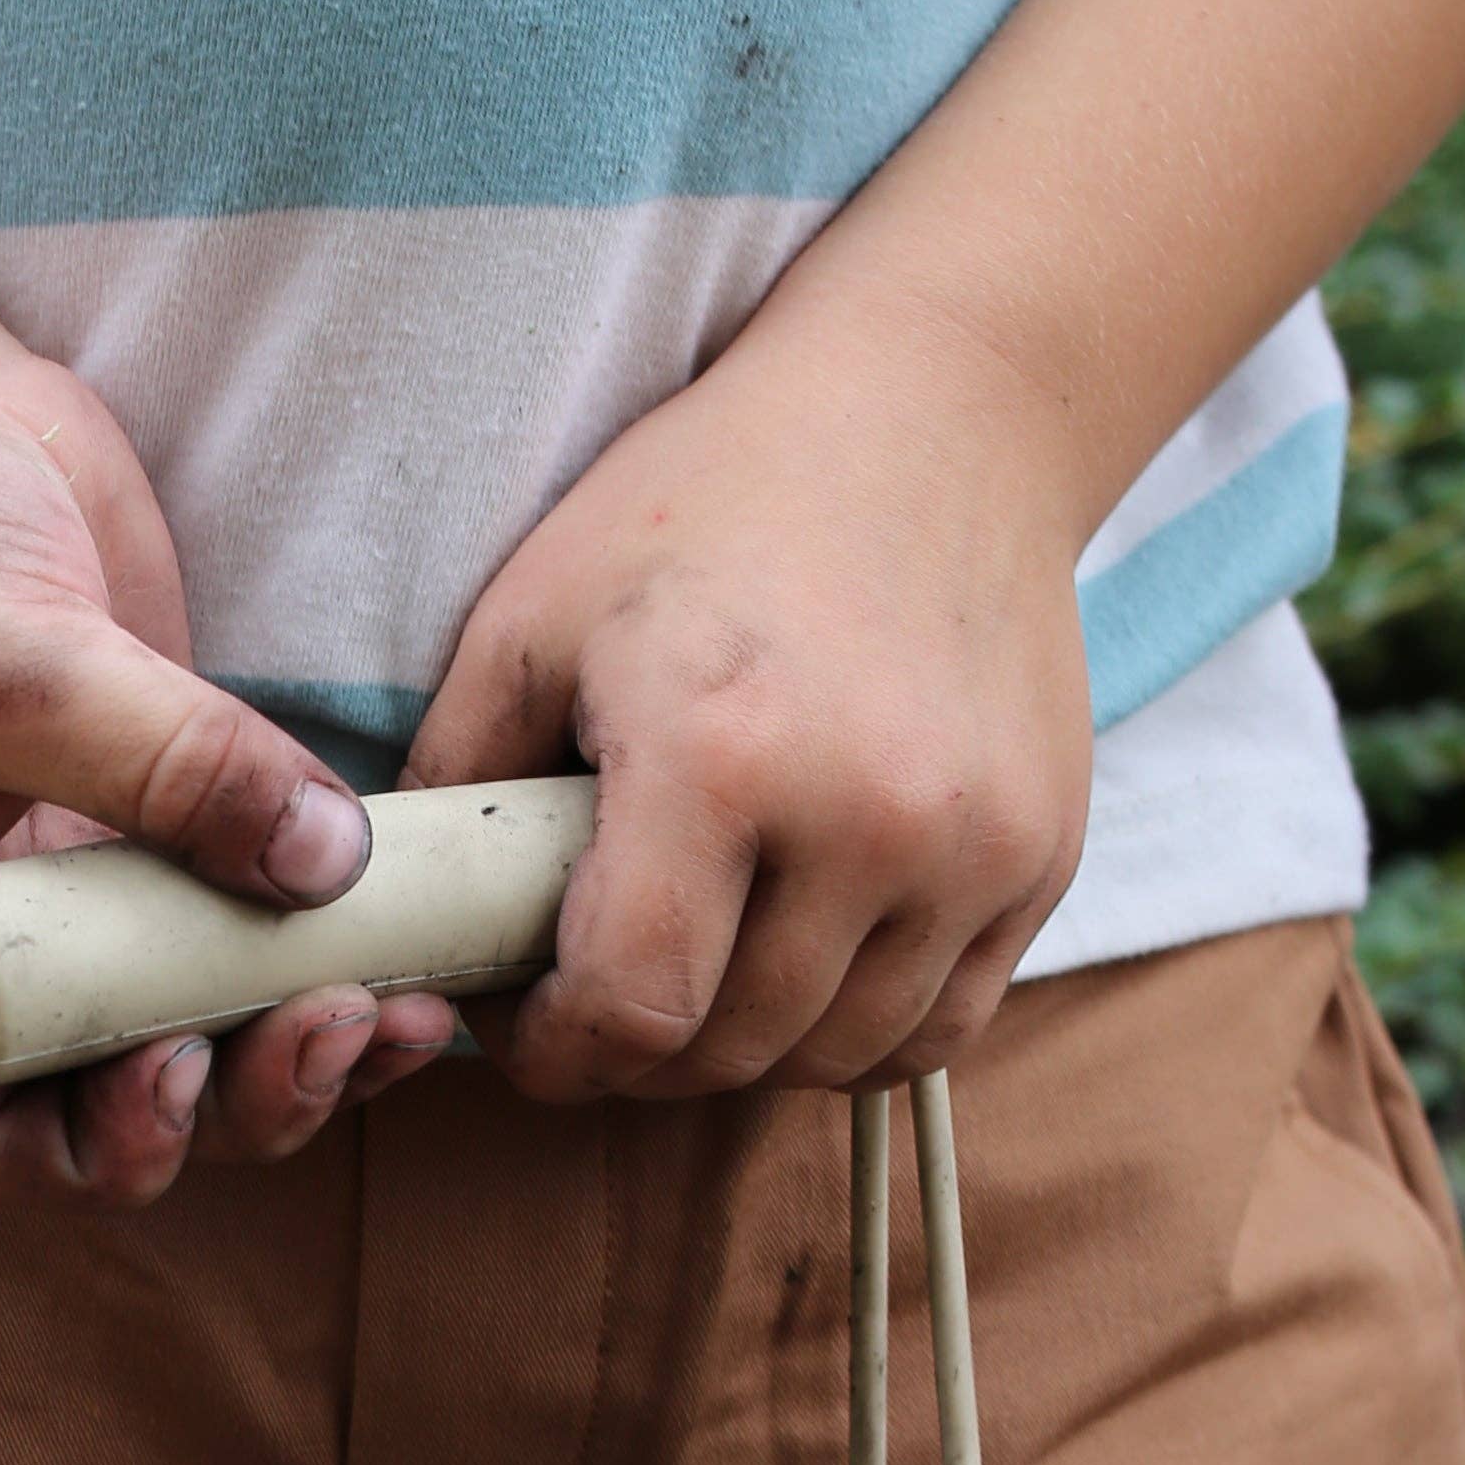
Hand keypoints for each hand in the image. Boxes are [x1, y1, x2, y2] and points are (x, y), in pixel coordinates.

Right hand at [0, 347, 457, 1199]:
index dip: (92, 1144)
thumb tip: (327, 866)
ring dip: (312, 1040)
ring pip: (213, 1021)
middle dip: (242, 1092)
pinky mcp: (178, 806)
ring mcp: (93, 880)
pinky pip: (265, 912)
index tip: (177, 1065)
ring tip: (411, 1007)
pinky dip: (341, 942)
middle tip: (341, 1020)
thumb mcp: (7, 666)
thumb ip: (163, 768)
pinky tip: (423, 926)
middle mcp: (1, 944)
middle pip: (128, 1095)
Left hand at [404, 324, 1094, 1102]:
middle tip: (593, 998)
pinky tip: (799, 963)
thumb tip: (419, 922)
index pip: (631, 1010)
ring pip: (836, 1057)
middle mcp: (871, 819)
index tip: (527, 1026)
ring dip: (746, 1049)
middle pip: (729, 1049)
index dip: (557, 1052)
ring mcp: (976, 846)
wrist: (940, 408)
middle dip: (637, 1054)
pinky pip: (939, 1024)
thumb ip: (463, 781)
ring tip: (695, 977)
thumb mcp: (538, 610)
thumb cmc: (716, 497)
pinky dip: (855, 1026)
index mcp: (720, 756)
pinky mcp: (1044, 855)